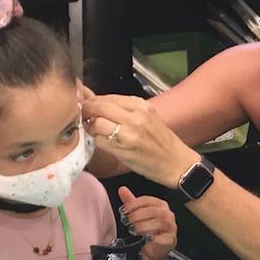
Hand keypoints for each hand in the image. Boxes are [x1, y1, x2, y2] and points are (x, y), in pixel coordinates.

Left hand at [82, 93, 199, 187]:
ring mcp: (128, 133)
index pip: (107, 97)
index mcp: (140, 105)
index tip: (86, 104)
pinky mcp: (123, 150)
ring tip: (95, 131)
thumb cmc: (161, 141)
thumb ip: (124, 109)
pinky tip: (105, 143)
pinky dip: (98, 142)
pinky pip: (100, 142)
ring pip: (97, 124)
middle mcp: (135, 116)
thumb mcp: (147, 116)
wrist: (175, 162)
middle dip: (86, 111)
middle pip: (99, 107)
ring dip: (92, 128)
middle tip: (83, 116)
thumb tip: (98, 103)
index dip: (92, 100)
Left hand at [117, 186, 175, 259]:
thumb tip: (122, 189)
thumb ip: (131, 202)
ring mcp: (171, 227)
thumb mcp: (137, 215)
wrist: (150, 251)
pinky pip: (162, 238)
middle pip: (153, 211)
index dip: (134, 204)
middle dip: (137, 215)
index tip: (123, 210)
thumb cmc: (146, 231)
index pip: (148, 200)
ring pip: (159, 223)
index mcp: (161, 205)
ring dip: (142, 226)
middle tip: (126, 221)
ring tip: (132, 230)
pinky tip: (143, 239)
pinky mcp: (171, 240)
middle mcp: (167, 215)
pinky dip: (152, 238)